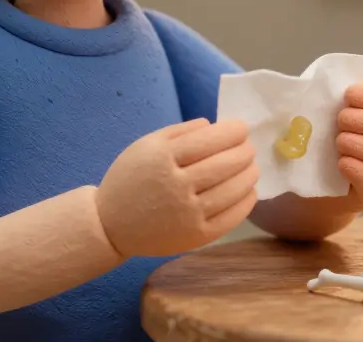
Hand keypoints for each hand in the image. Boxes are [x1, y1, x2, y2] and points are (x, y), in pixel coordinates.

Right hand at [96, 118, 257, 257]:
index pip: (209, 140)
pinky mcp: (194, 237)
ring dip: (249, 175)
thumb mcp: (146, 145)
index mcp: (162, 158)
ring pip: (232, 190)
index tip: (242, 129)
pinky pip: (230, 218)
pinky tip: (249, 191)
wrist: (110, 225)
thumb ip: (180, 131)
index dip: (233, 132)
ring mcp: (186, 214)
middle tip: (249, 148)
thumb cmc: (131, 179)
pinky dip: (245, 202)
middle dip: (244, 152)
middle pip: (224, 164)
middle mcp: (175, 185)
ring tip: (252, 167)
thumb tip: (214, 126)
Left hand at [336, 82, 362, 212]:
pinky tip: (341, 164)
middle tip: (340, 120)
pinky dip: (357, 169)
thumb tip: (324, 81)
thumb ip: (333, 98)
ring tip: (339, 143)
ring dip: (360, 145)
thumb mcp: (329, 115)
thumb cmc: (327, 141)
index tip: (348, 95)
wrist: (316, 181)